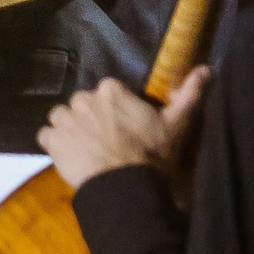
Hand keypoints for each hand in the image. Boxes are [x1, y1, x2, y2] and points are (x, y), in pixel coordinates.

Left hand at [37, 69, 209, 188]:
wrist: (125, 184)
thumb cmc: (152, 154)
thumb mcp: (175, 124)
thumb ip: (188, 94)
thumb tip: (206, 69)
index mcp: (111, 89)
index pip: (106, 92)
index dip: (112, 109)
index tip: (121, 125)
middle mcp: (83, 98)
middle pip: (81, 104)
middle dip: (89, 118)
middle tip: (104, 139)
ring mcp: (64, 118)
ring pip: (61, 118)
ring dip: (69, 129)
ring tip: (85, 148)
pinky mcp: (51, 139)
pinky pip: (46, 136)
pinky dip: (54, 144)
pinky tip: (69, 156)